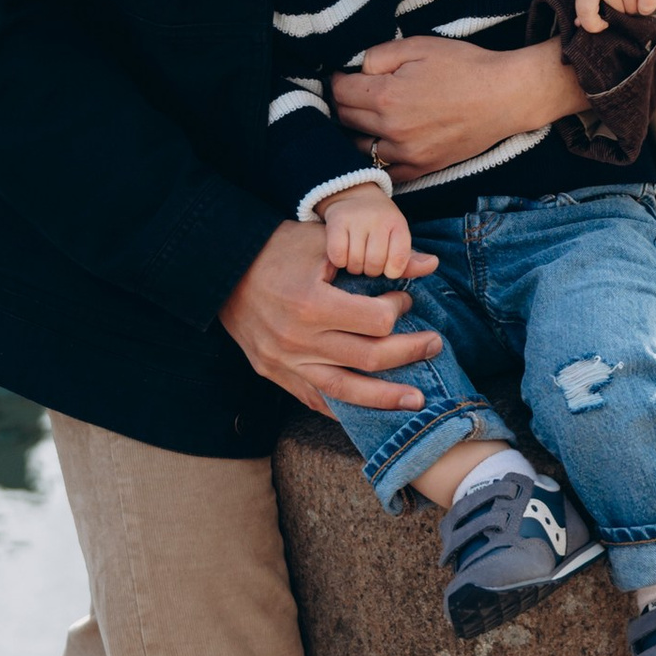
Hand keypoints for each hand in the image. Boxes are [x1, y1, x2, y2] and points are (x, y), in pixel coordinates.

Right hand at [219, 218, 439, 414]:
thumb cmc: (276, 250)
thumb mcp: (324, 242)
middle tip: (434, 345)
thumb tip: (430, 263)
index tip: (403, 298)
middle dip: (409, 353)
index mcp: (312, 304)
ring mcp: (285, 363)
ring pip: (346, 390)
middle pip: (369, 358)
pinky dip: (345, 408)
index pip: (375, 320)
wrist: (221, 271)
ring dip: (386, 398)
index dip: (397, 309)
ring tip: (417, 402)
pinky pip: (317, 400)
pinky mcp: (276, 375)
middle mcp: (299, 340)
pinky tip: (370, 413)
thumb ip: (377, 254)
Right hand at [318, 180, 414, 280]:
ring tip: (356, 257)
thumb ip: (413, 260)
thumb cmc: (379, 227)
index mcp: (398, 224)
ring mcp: (357, 218)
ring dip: (354, 268)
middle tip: (369, 263)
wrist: (353, 195)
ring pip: (355, 262)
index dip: (392, 271)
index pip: (399, 261)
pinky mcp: (337, 221)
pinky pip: (338, 255)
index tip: (388, 267)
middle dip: (371, 271)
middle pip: (375, 264)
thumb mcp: (397, 240)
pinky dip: (339, 261)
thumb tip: (434, 264)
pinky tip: (343, 255)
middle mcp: (379, 219)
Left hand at [330, 35, 582, 178]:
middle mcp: (392, 129)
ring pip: (358, 147)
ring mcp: (407, 153)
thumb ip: (379, 55)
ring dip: (355, 131)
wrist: (505, 97)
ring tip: (364, 117)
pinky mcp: (422, 168)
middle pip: (345, 119)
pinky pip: (384, 170)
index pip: (340, 92)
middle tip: (353, 92)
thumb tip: (356, 70)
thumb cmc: (464, 66)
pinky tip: (380, 142)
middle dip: (343, 103)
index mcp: (388, 96)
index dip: (337, 79)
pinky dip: (375, 158)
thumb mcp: (418, 45)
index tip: (343, 75)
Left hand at [574, 0, 655, 31]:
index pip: (585, 13)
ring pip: (633, 12)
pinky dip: (646, 6)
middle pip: (616, 14)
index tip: (600, 25)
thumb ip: (583, 0)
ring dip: (632, 6)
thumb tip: (580, 25)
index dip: (592, 25)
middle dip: (617, 9)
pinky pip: (648, 6)